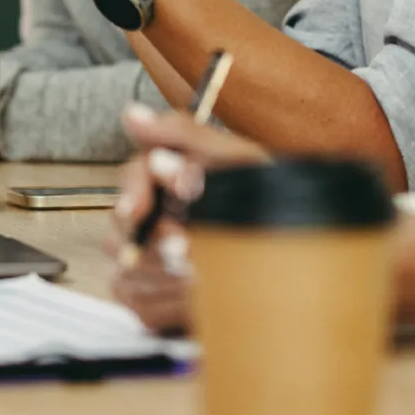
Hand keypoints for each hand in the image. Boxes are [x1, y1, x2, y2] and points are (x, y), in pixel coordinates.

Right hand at [108, 105, 267, 332]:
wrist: (294, 259)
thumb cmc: (269, 202)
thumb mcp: (238, 162)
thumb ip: (185, 134)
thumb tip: (132, 114)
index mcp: (168, 174)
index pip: (133, 175)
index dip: (134, 191)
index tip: (140, 209)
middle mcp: (150, 212)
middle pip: (121, 224)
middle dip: (155, 238)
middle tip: (184, 249)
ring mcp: (144, 255)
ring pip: (127, 264)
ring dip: (165, 270)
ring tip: (201, 273)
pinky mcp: (146, 295)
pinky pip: (136, 299)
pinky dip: (165, 299)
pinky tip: (194, 293)